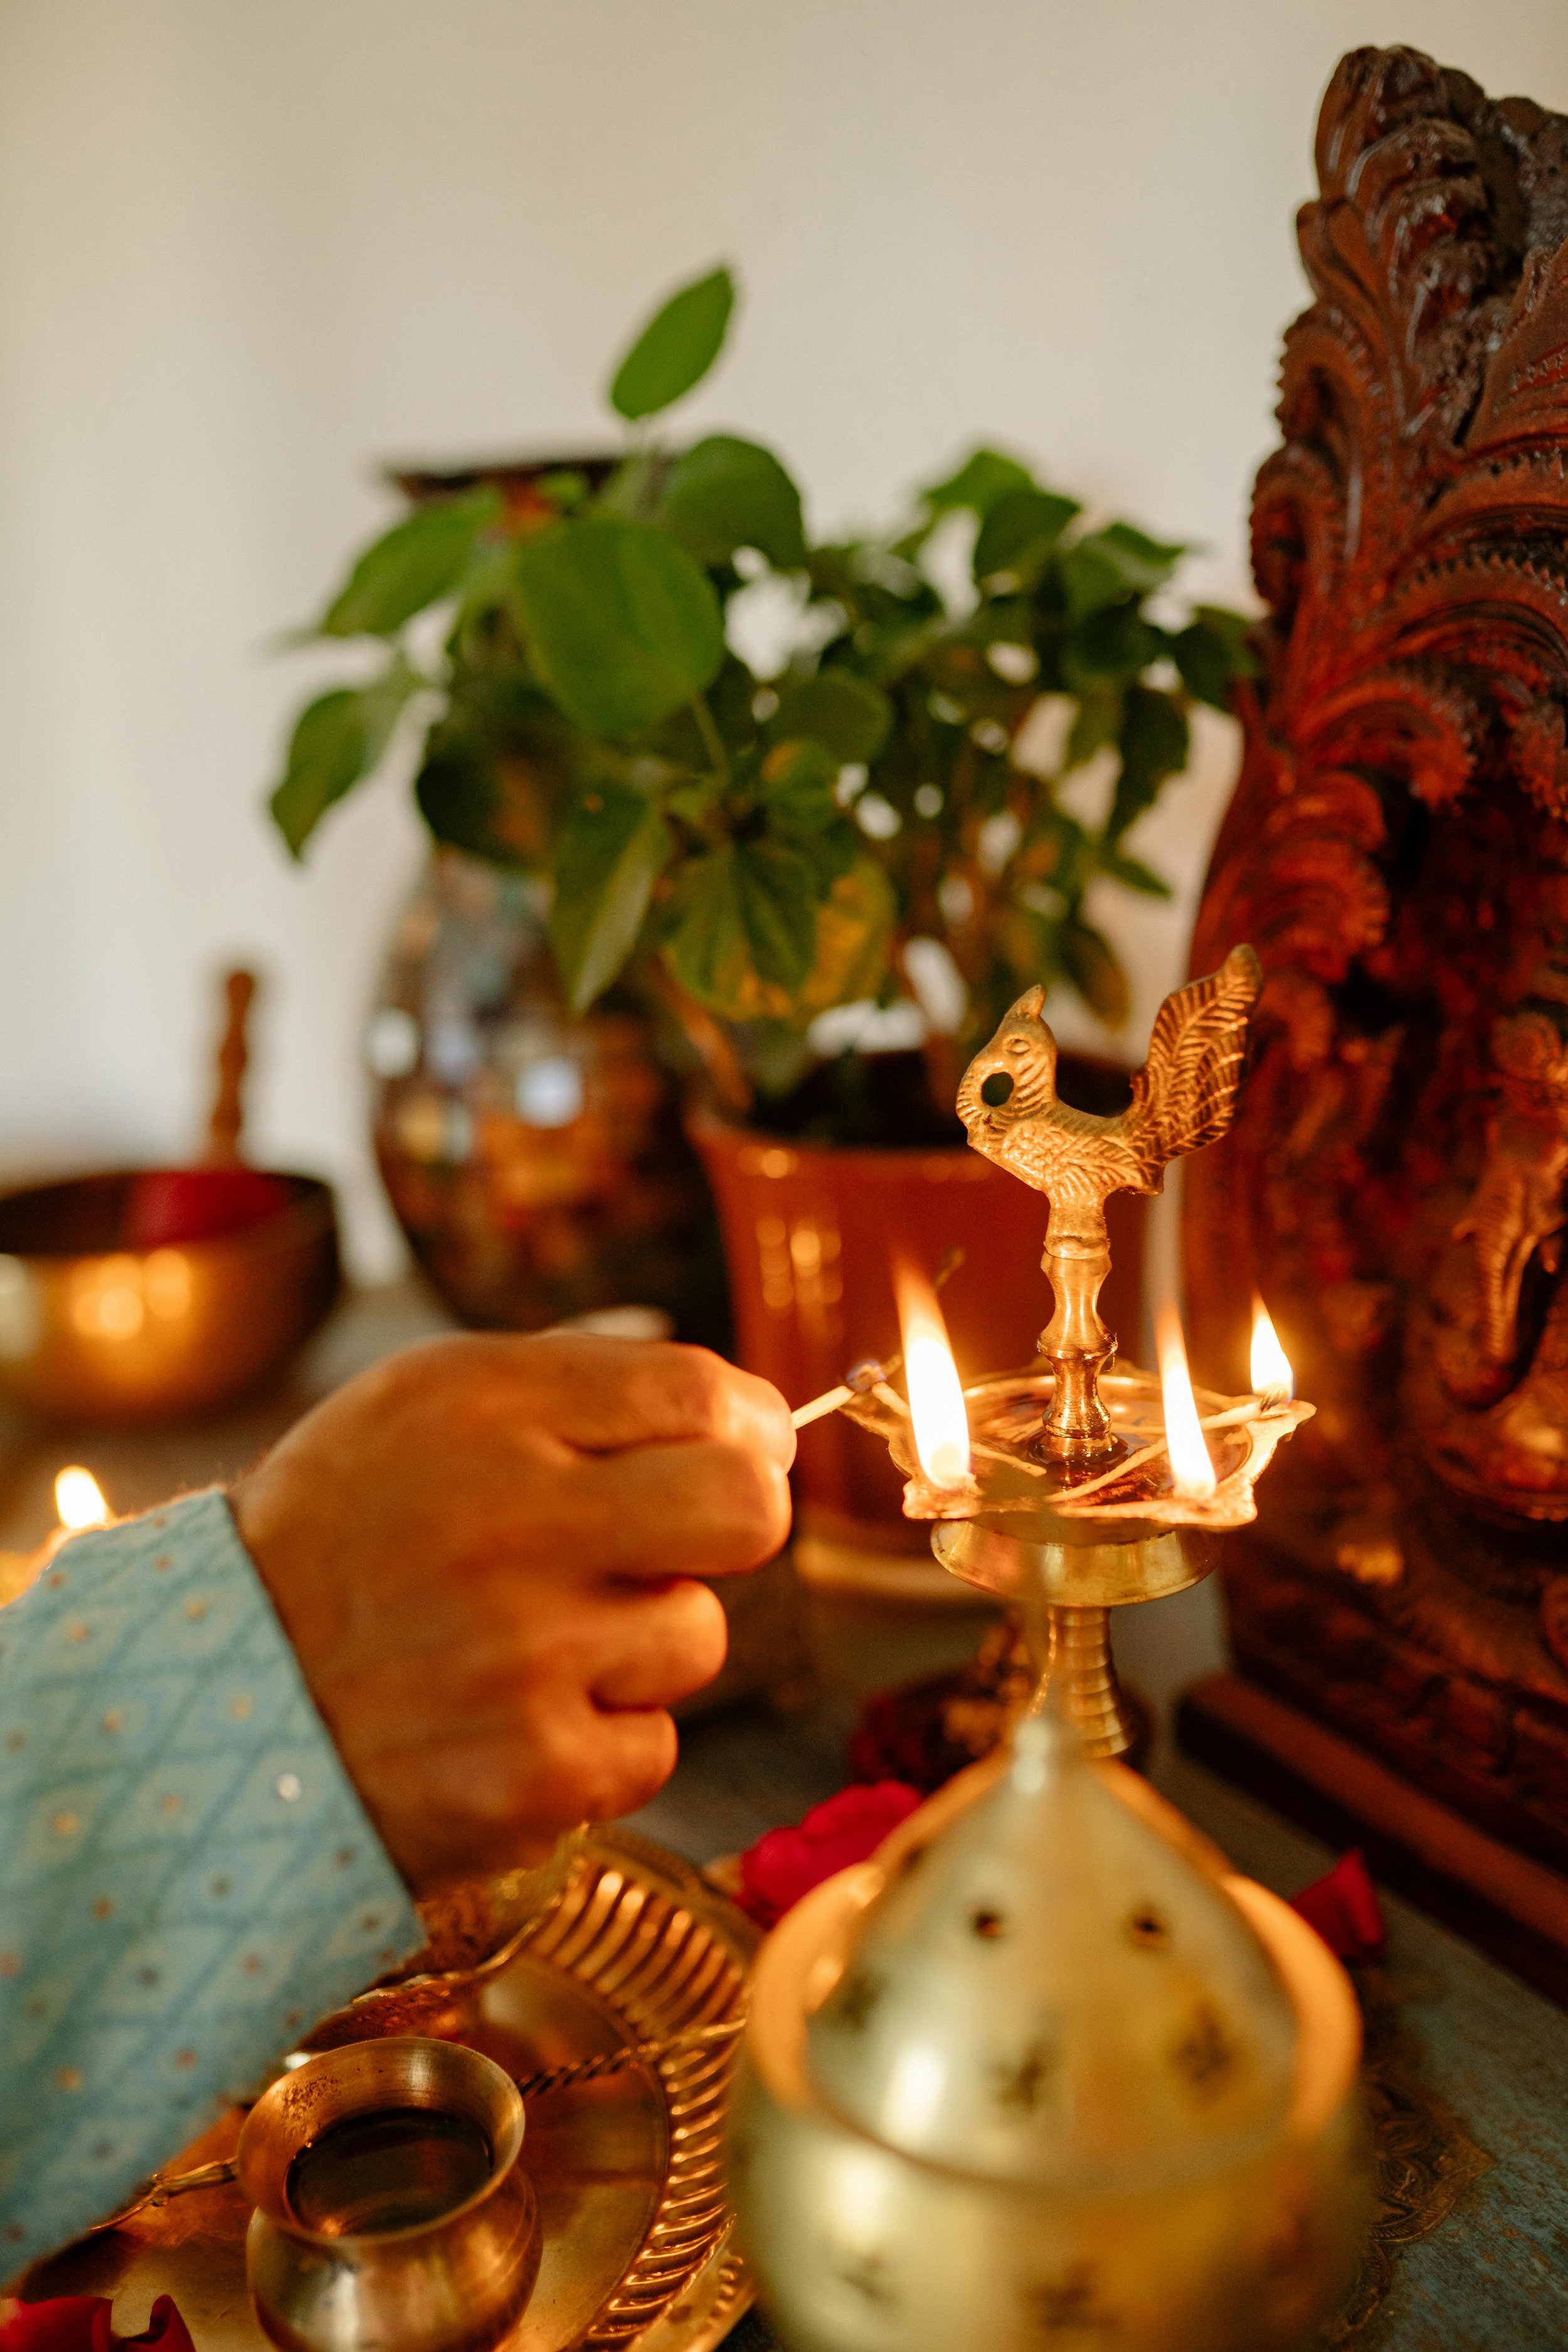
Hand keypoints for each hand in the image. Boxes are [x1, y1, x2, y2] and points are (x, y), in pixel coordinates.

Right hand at [231, 1334, 792, 1890]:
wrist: (207, 1706)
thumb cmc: (340, 1540)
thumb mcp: (420, 1406)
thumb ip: (579, 1382)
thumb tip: (749, 1414)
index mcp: (482, 1410)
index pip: (699, 1392)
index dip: (749, 1425)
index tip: (745, 1447)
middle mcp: (508, 1522)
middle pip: (747, 1510)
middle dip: (738, 1521)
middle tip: (681, 1541)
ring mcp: (524, 1658)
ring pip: (697, 1636)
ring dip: (640, 1644)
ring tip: (532, 1645)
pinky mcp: (532, 1775)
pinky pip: (654, 1745)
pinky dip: (601, 1741)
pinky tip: (515, 1721)